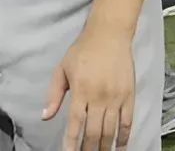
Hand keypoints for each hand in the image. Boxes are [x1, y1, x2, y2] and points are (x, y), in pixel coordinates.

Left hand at [43, 25, 134, 150]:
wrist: (109, 35)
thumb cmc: (82, 51)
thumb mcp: (61, 69)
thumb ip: (53, 94)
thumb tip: (45, 116)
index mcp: (80, 91)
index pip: (75, 123)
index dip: (71, 141)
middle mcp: (99, 97)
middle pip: (94, 131)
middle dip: (88, 149)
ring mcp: (116, 98)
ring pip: (111, 130)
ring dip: (105, 147)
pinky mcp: (129, 96)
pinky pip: (127, 122)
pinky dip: (124, 137)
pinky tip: (120, 147)